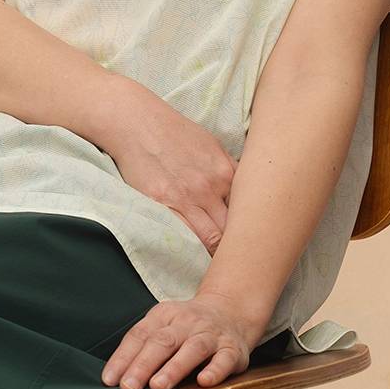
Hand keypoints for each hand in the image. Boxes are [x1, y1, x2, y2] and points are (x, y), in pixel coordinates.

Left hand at [100, 296, 258, 388]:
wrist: (230, 312)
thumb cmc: (188, 328)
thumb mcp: (163, 327)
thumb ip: (143, 349)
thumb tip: (117, 380)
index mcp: (164, 315)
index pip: (140, 335)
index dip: (123, 358)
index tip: (109, 380)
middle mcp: (187, 322)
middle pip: (163, 341)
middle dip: (143, 365)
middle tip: (128, 387)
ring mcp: (211, 334)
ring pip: (192, 349)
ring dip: (174, 368)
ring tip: (157, 386)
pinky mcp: (232, 349)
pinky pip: (225, 359)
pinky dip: (215, 370)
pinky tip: (203, 381)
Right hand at [102, 92, 237, 253]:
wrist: (138, 124)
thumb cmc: (173, 132)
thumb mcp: (211, 145)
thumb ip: (228, 170)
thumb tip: (242, 191)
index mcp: (226, 173)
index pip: (248, 210)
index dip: (252, 227)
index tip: (252, 239)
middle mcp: (210, 188)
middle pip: (233, 228)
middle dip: (238, 245)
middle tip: (241, 259)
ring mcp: (186, 199)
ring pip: (211, 238)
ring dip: (217, 252)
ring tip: (220, 265)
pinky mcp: (162, 206)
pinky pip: (183, 235)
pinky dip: (191, 247)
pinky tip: (194, 255)